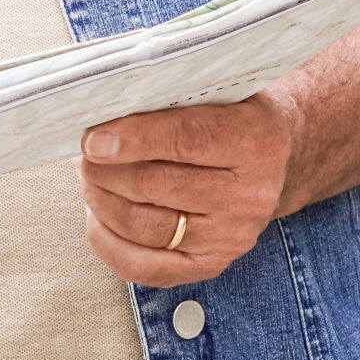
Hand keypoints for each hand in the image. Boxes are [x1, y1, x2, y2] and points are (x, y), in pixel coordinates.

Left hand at [77, 93, 296, 287]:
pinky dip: (108, 241)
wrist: (276, 160)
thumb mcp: (216, 91)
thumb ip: (169, 96)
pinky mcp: (210, 265)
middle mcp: (250, 196)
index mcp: (256, 141)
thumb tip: (103, 108)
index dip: (132, 139)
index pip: (186, 140)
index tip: (92, 139)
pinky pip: (143, 267)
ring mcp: (232, 237)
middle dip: (105, 171)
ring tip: (90, 178)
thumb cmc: (231, 118)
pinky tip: (97, 215)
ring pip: (144, 227)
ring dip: (101, 201)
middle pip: (156, 186)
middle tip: (83, 154)